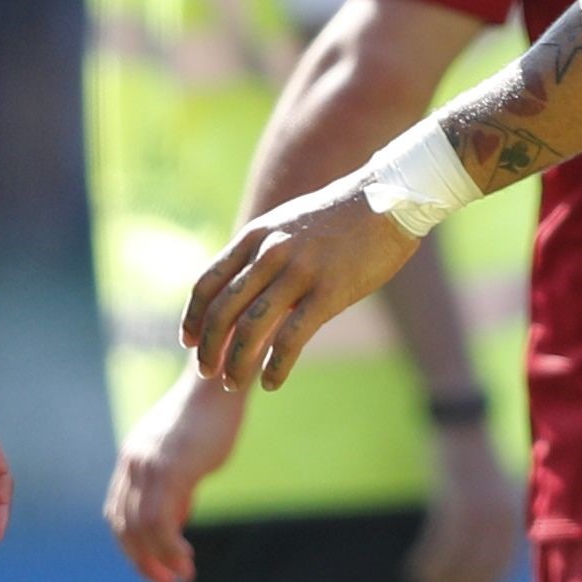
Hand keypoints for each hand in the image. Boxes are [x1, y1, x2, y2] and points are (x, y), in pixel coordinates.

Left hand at [103, 373, 245, 581]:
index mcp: (134, 461)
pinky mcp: (170, 470)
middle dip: (142, 561)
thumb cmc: (212, 418)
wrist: (220, 385)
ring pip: (142, 528)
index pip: (120, 514)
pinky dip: (169, 548)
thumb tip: (177, 519)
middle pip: (124, 526)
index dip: (133, 547)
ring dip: (158, 560)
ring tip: (180, 577)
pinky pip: (161, 521)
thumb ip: (177, 487)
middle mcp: (134, 465)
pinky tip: (185, 560)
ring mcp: (149, 467)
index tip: (154, 568)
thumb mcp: (187, 457)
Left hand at [186, 179, 424, 393]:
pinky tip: (271, 383)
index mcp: (256, 236)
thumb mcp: (290, 224)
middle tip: (208, 372)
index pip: (207, 284)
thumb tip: (250, 291)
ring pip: (250, 329)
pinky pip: (290, 339)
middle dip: (208, 349)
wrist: (391, 198)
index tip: (189, 342)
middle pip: (222, 311)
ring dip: (235, 363)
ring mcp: (299, 272)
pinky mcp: (329, 292)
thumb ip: (265, 253)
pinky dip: (275, 367)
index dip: (192, 318)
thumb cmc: (343, 216)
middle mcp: (270, 254)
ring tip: (233, 383)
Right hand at [406, 412, 522, 581]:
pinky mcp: (454, 500)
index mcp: (515, 516)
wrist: (463, 420)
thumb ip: (496, 522)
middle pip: (483, 574)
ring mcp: (480, 509)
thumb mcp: (495, 490)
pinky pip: (441, 546)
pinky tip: (414, 570)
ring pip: (460, 565)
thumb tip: (484, 561)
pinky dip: (428, 564)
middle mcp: (503, 516)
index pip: (505, 571)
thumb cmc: (473, 458)